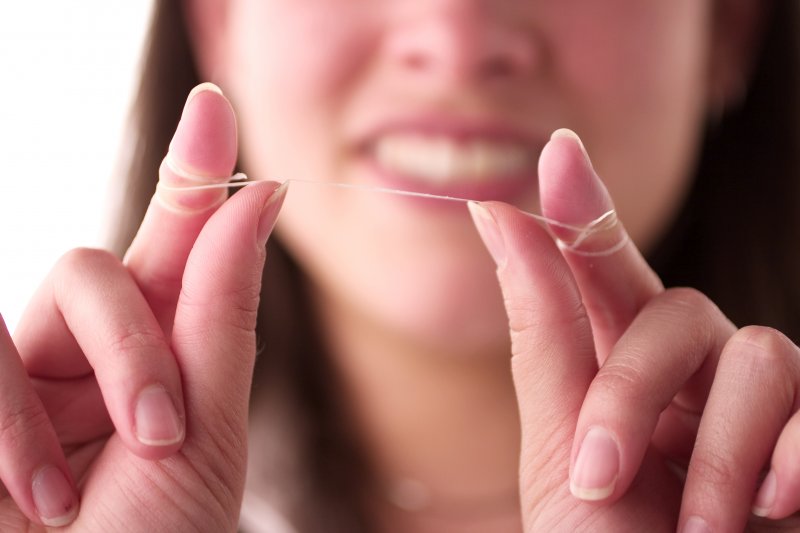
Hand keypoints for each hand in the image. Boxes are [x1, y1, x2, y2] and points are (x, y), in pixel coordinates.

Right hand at [0, 84, 284, 530]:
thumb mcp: (208, 428)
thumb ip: (222, 312)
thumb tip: (261, 194)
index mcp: (165, 348)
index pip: (178, 240)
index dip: (190, 170)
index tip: (212, 107)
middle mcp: (90, 348)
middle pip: (109, 265)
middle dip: (142, 343)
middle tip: (165, 432)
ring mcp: (25, 371)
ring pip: (57, 288)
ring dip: (101, 380)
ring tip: (98, 481)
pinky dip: (12, 423)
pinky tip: (37, 494)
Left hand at [469, 129, 799, 531]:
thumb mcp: (556, 451)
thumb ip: (543, 332)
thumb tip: (496, 213)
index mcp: (617, 373)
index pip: (604, 268)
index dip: (586, 206)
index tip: (559, 149)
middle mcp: (691, 378)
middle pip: (674, 306)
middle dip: (629, 389)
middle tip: (595, 478)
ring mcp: (760, 413)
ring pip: (757, 350)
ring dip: (711, 449)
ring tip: (691, 527)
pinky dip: (784, 455)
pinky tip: (767, 510)